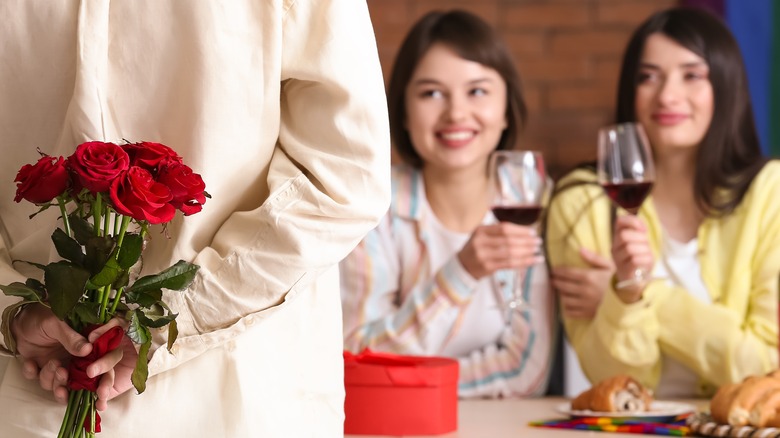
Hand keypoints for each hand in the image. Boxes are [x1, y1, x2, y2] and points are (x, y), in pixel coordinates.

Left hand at [11, 303, 138, 410]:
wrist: (18, 320)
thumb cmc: (42, 315)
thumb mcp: (57, 323)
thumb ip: (71, 338)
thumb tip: (88, 349)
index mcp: (90, 345)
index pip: (106, 361)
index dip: (103, 371)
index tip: (91, 373)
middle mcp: (78, 359)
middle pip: (85, 381)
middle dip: (75, 385)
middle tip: (62, 373)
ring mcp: (61, 365)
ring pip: (60, 385)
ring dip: (52, 378)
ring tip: (49, 363)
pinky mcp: (43, 370)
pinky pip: (39, 380)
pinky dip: (33, 373)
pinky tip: (30, 362)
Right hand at [458, 222, 542, 278]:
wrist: (463, 266)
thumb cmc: (477, 249)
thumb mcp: (483, 236)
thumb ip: (498, 232)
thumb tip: (525, 232)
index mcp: (481, 230)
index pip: (504, 228)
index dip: (520, 230)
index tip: (532, 232)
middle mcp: (481, 242)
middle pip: (508, 240)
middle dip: (526, 241)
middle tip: (538, 242)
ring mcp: (483, 255)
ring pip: (510, 253)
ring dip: (527, 252)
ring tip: (537, 251)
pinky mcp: (488, 267)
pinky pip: (509, 264)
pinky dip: (523, 262)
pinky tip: (532, 261)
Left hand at [552, 248, 614, 318]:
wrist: (629, 300)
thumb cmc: (618, 281)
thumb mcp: (610, 266)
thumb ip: (594, 258)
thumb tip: (580, 249)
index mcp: (589, 277)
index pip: (567, 273)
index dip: (557, 271)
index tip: (552, 270)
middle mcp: (585, 290)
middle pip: (563, 286)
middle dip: (555, 281)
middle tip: (552, 279)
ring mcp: (585, 303)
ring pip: (564, 299)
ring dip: (561, 294)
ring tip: (561, 290)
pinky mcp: (587, 313)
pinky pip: (570, 312)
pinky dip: (566, 308)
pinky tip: (568, 303)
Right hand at [611, 215, 654, 302]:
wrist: (636, 280)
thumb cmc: (639, 258)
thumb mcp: (639, 242)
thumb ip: (639, 231)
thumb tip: (642, 226)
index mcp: (617, 238)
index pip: (619, 221)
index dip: (633, 222)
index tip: (643, 229)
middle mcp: (614, 248)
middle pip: (624, 235)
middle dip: (640, 239)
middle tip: (645, 245)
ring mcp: (618, 260)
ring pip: (630, 248)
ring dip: (644, 250)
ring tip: (646, 255)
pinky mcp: (625, 270)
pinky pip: (635, 260)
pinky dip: (645, 259)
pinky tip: (646, 262)